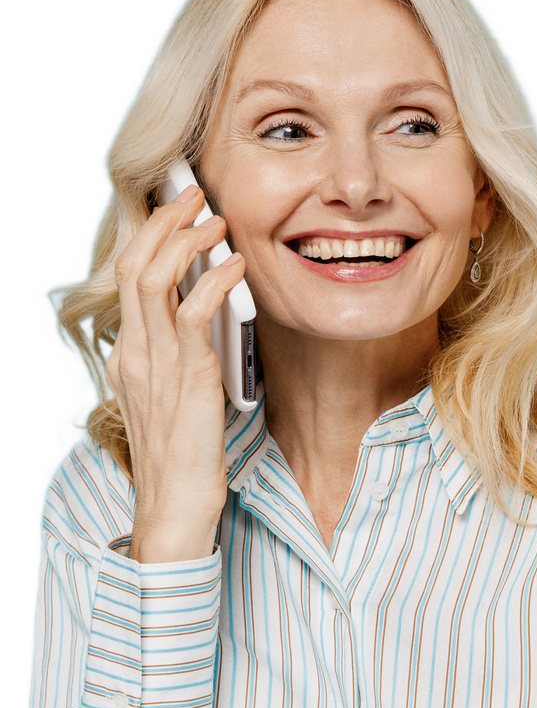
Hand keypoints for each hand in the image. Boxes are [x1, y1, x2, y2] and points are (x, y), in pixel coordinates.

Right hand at [106, 185, 246, 562]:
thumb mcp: (177, 403)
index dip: (151, 239)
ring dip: (187, 241)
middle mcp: (134, 356)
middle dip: (163, 223)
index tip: (176, 213)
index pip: (128, 281)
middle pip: (134, 266)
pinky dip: (216, 282)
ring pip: (155, 280)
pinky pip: (194, 315)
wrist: (174, 512)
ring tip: (215, 220)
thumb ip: (183, 362)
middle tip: (193, 195)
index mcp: (129, 360)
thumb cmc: (183, 464)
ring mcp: (155, 366)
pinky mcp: (187, 379)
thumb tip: (211, 325)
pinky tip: (237, 267)